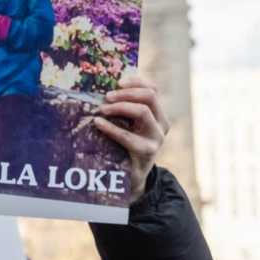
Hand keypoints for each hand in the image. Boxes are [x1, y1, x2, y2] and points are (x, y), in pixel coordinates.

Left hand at [94, 74, 168, 200]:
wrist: (132, 178)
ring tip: (101, 109)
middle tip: (106, 96)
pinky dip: (111, 128)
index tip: (118, 82)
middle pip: (149, 97)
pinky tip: (98, 124)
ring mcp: (157, 138)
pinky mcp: (147, 152)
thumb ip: (122, 110)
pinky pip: (129, 136)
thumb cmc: (124, 147)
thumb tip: (101, 90)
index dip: (136, 82)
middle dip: (126, 93)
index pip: (153, 89)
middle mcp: (161, 123)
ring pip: (143, 112)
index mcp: (158, 113)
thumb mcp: (127, 126)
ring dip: (119, 107)